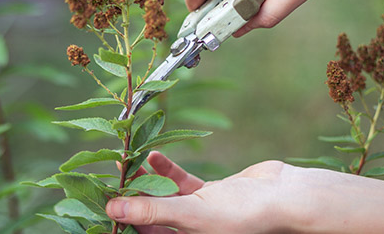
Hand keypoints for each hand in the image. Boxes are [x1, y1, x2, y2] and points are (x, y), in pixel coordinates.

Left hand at [106, 154, 383, 232]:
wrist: (286, 196)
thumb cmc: (244, 215)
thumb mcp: (192, 216)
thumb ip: (152, 211)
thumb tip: (112, 210)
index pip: (141, 233)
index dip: (119, 218)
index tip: (96, 198)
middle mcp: (186, 231)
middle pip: (147, 215)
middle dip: (128, 196)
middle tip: (108, 174)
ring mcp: (197, 212)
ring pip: (161, 197)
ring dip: (145, 181)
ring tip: (127, 163)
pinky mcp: (208, 194)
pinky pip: (180, 183)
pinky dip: (167, 171)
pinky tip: (154, 156)